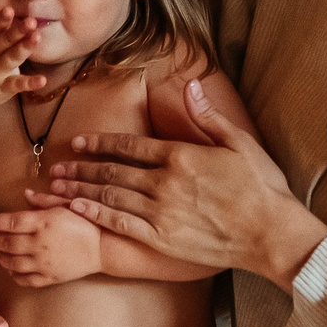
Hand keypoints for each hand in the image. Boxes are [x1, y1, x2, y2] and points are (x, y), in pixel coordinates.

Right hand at [0, 3, 45, 113]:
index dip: (0, 19)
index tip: (10, 9)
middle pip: (4, 41)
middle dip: (17, 31)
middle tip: (31, 21)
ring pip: (11, 59)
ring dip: (24, 49)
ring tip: (37, 38)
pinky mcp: (3, 88)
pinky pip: (17, 85)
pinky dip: (29, 83)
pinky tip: (42, 80)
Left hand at [0, 203, 100, 287]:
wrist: (104, 247)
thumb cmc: (86, 222)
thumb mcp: (65, 205)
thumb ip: (43, 200)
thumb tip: (24, 194)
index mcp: (43, 223)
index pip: (10, 222)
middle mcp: (40, 244)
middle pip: (7, 243)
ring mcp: (44, 263)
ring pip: (12, 263)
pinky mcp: (50, 278)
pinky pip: (25, 279)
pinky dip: (13, 274)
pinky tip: (10, 268)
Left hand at [47, 79, 326, 285]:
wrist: (271, 233)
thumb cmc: (261, 187)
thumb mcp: (239, 143)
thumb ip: (208, 116)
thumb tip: (190, 87)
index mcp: (181, 156)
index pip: (130, 145)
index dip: (100, 143)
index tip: (79, 142)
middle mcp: (164, 182)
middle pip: (112, 171)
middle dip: (81, 168)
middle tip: (55, 167)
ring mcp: (161, 212)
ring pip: (110, 197)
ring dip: (80, 190)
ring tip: (55, 188)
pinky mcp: (163, 238)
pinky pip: (121, 225)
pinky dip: (96, 215)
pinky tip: (78, 211)